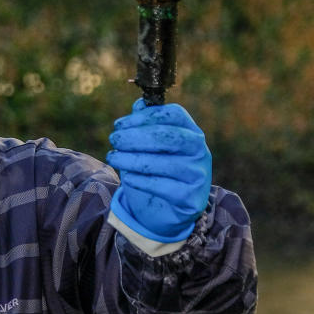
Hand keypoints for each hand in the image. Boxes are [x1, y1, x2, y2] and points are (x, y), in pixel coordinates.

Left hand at [106, 99, 211, 242]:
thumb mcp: (153, 147)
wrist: (171, 209)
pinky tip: (127, 176)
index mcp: (192, 132)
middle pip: (168, 137)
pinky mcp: (190, 198)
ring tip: (113, 157)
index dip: (146, 116)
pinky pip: (160, 186)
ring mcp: (197, 175)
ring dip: (131, 159)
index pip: (174, 114)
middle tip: (114, 139)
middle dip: (135, 136)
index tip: (120, 124)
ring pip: (161, 163)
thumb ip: (147, 125)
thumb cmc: (159, 170)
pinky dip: (140, 180)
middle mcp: (200, 151)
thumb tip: (139, 105)